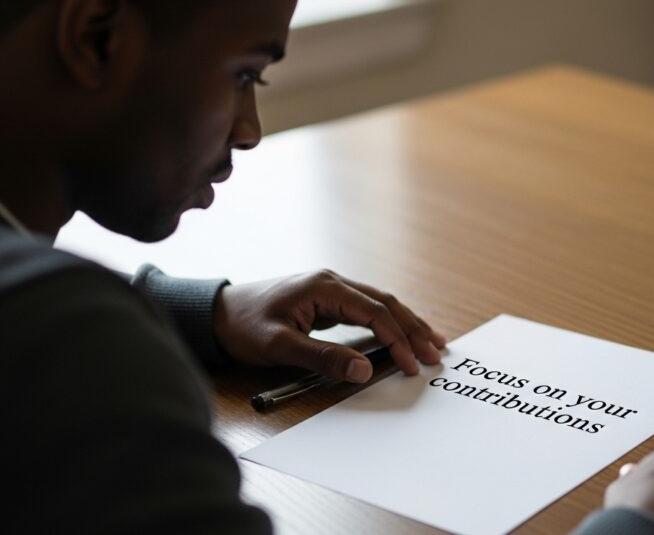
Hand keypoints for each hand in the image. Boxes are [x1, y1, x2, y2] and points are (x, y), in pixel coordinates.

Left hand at [213, 269, 446, 382]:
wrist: (217, 313)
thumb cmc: (244, 327)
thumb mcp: (279, 346)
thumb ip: (322, 358)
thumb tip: (363, 371)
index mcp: (325, 286)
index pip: (374, 312)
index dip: (397, 339)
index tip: (412, 365)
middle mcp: (333, 282)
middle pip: (386, 303)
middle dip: (414, 329)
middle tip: (437, 354)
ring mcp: (332, 289)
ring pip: (381, 303)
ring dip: (407, 323)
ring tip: (434, 342)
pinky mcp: (328, 300)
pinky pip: (369, 309)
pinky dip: (390, 322)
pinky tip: (403, 334)